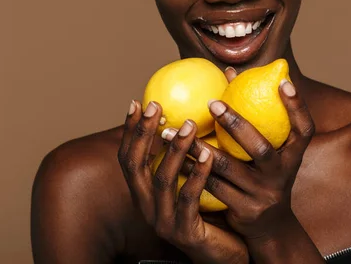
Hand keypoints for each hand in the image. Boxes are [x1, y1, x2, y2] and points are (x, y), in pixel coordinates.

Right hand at [117, 99, 248, 263]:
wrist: (222, 255)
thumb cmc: (208, 213)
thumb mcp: (189, 181)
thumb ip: (183, 156)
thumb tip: (189, 114)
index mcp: (143, 192)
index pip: (128, 157)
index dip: (130, 130)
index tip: (137, 102)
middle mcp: (145, 205)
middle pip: (136, 165)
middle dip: (143, 133)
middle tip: (156, 105)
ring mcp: (162, 220)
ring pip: (162, 179)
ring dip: (176, 149)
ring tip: (189, 124)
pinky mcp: (183, 231)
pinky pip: (188, 198)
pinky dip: (198, 174)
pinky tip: (210, 154)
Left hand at [184, 80, 315, 244]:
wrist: (270, 228)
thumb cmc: (262, 174)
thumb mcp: (267, 151)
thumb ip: (253, 115)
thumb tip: (229, 70)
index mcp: (292, 157)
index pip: (304, 129)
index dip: (297, 107)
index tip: (283, 82)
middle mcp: (281, 176)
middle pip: (261, 149)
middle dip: (237, 124)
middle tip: (211, 103)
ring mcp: (262, 195)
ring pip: (228, 169)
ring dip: (199, 148)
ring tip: (175, 130)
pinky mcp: (243, 211)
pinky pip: (212, 187)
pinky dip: (192, 170)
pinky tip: (172, 157)